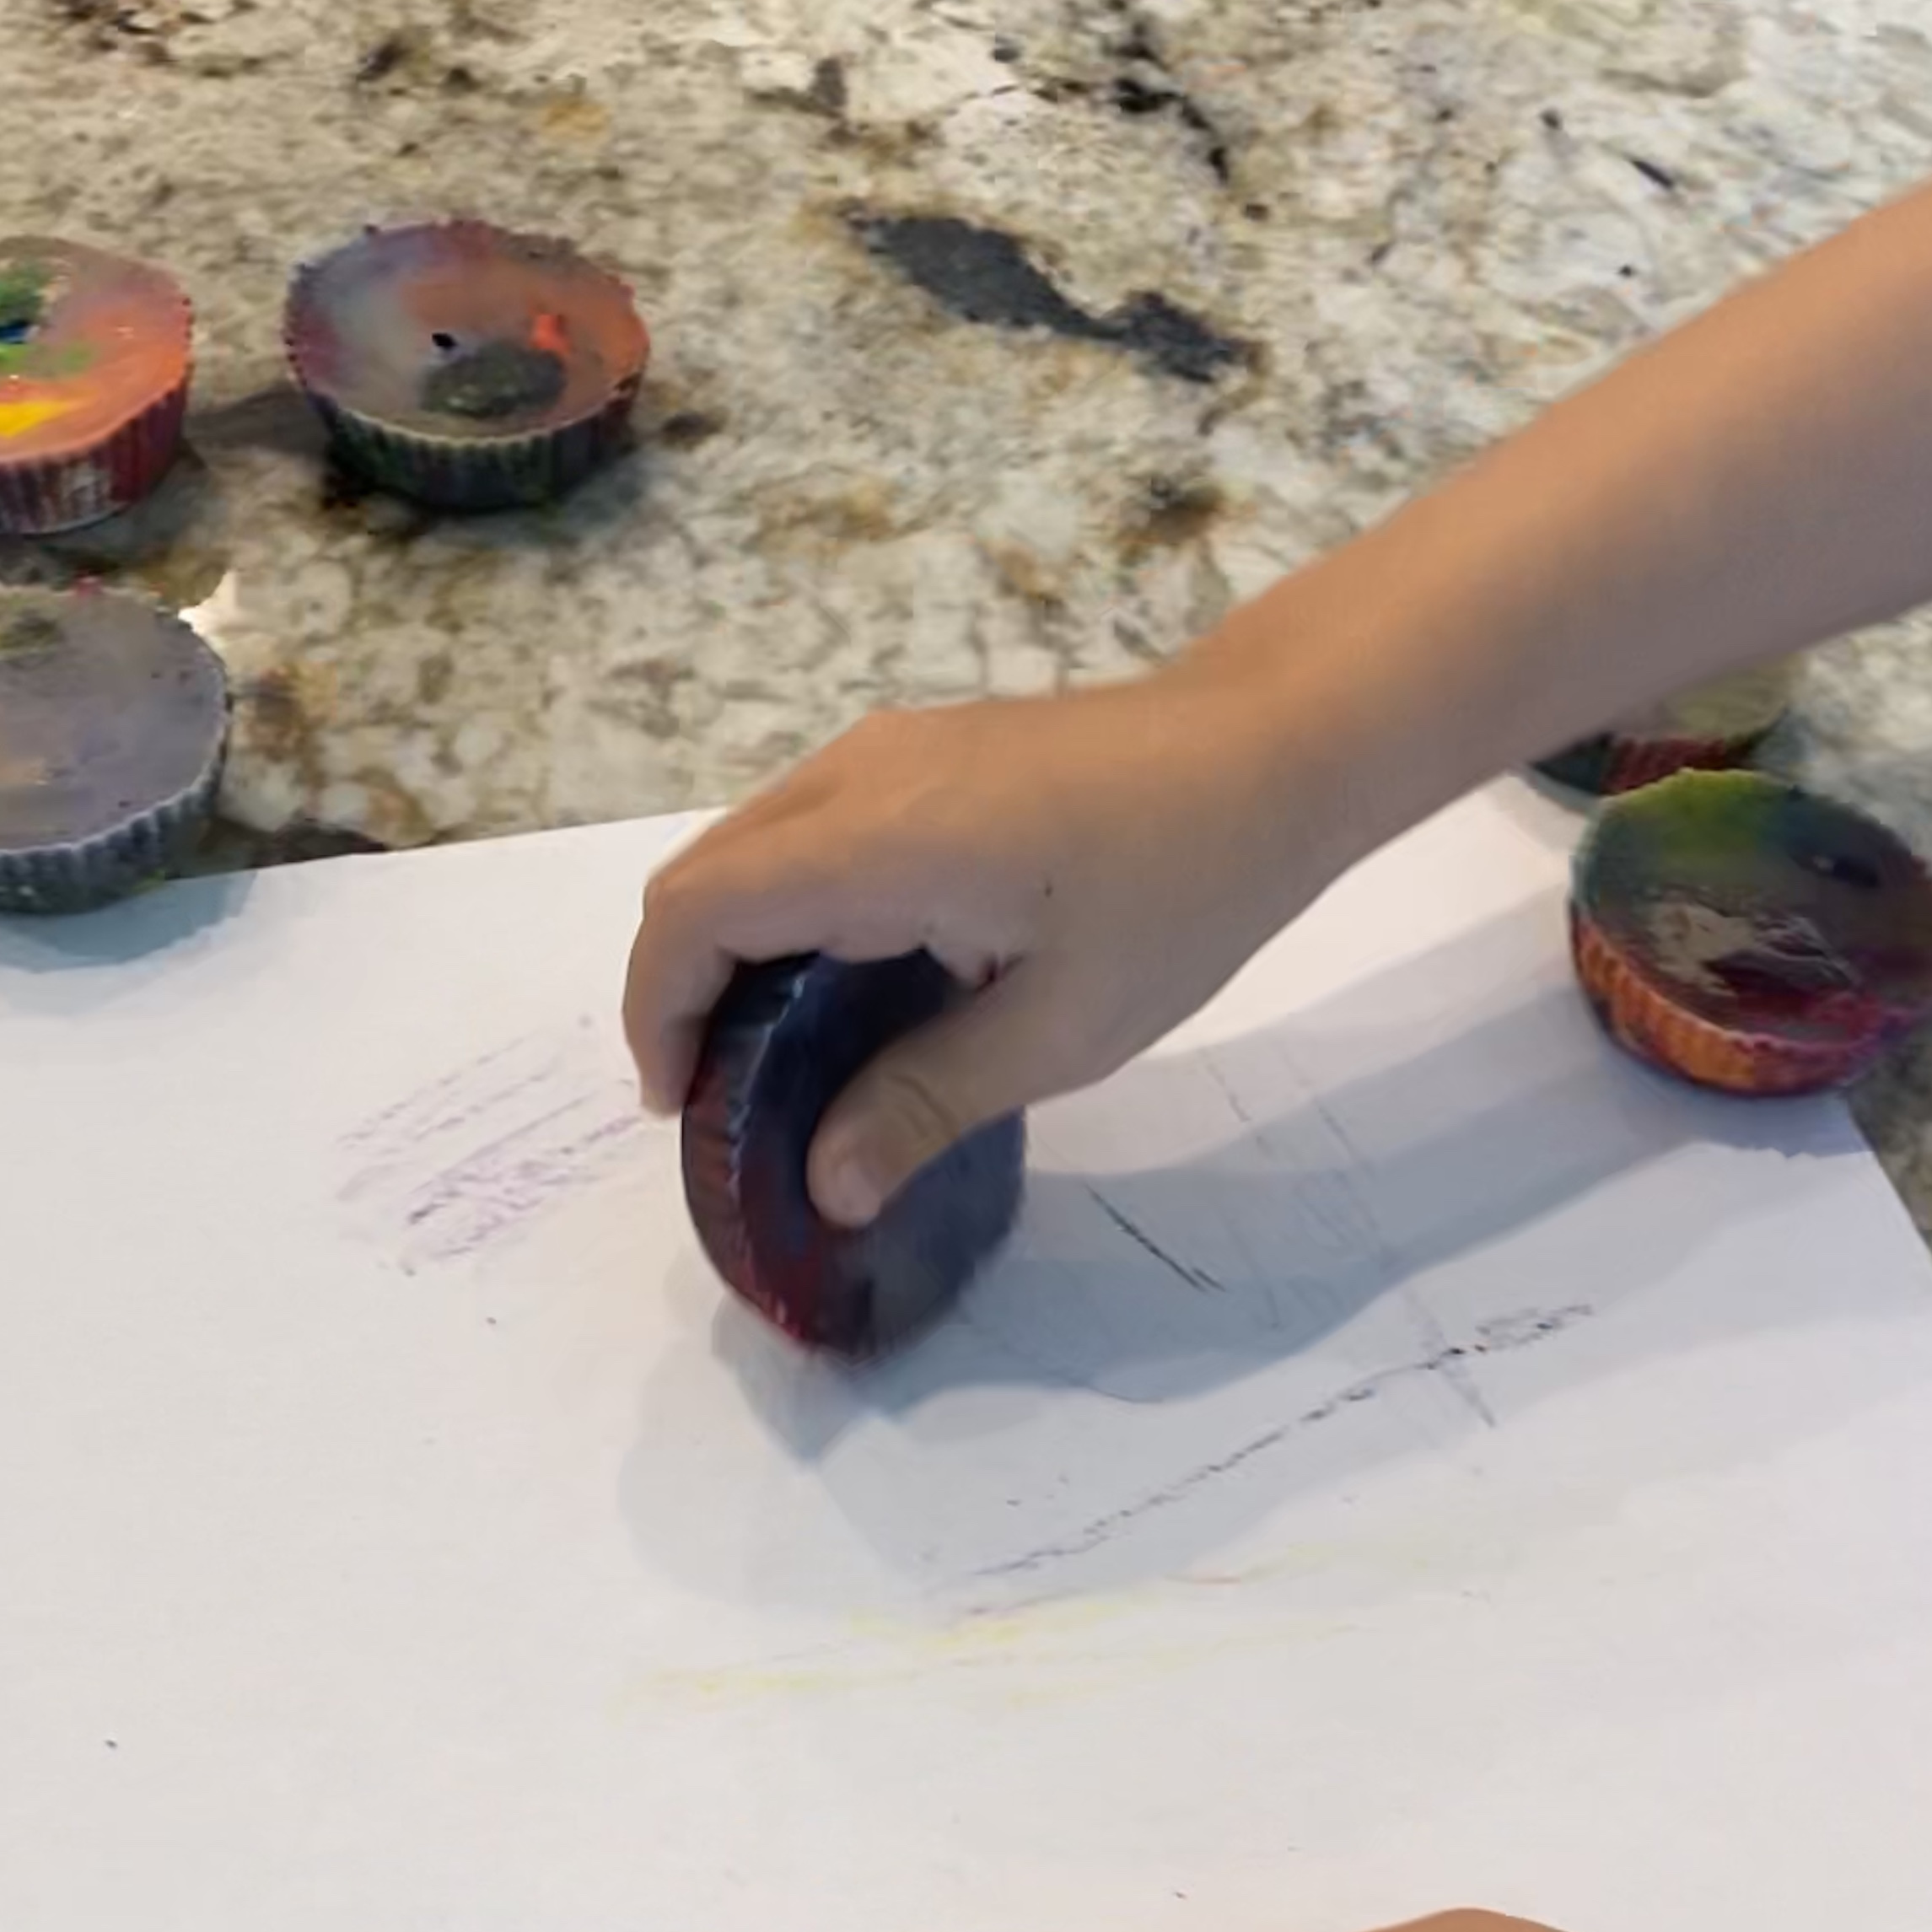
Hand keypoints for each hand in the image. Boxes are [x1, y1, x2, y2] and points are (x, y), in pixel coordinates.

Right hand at [624, 670, 1328, 1226]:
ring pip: (746, 850)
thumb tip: (827, 1184)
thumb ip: (927, 1102)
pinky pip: (804, 833)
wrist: (1272, 746)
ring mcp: (885, 753)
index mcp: (876, 843)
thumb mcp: (1062, 1029)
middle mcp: (854, 778)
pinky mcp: (919, 755)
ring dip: (732, 950)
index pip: (695, 915)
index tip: (681, 1108)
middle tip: (723, 1103)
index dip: (658, 1015)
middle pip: (699, 877)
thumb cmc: (1184, 886)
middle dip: (681, 992)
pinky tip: (847, 991)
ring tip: (777, 1062)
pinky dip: (784, 912)